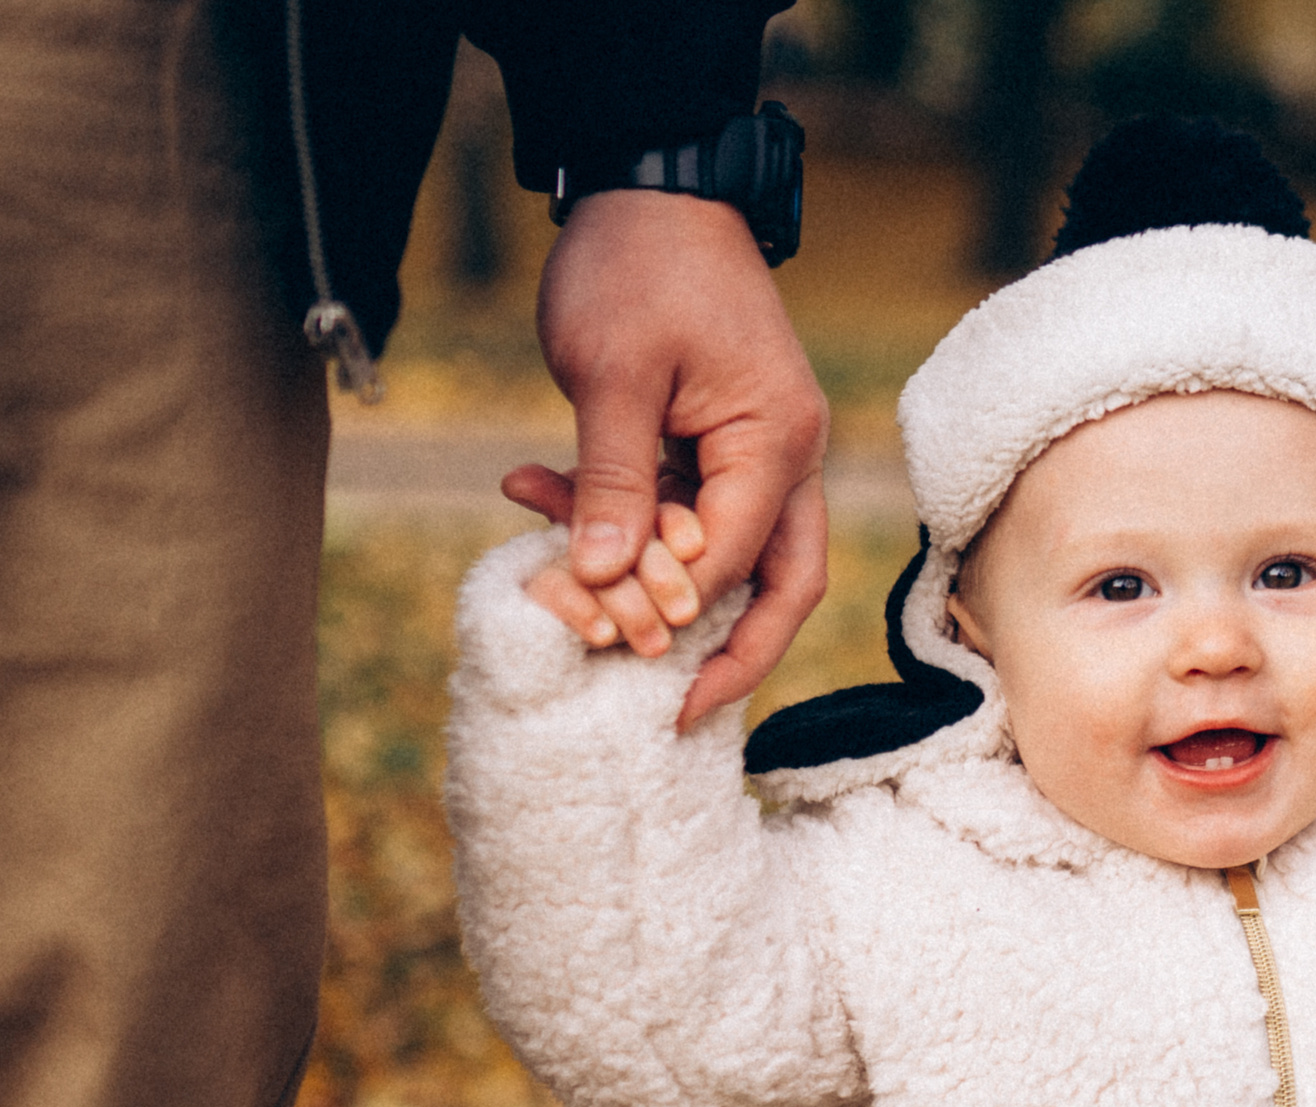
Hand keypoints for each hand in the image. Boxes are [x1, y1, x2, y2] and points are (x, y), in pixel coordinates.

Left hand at [514, 190, 829, 726]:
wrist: (650, 183)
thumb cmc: (638, 265)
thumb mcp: (613, 375)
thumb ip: (612, 482)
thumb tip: (600, 582)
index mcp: (775, 443)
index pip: (742, 561)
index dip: (684, 616)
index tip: (628, 663)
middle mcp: (784, 456)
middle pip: (781, 585)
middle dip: (728, 653)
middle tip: (673, 713)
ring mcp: (755, 449)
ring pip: (729, 555)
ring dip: (646, 577)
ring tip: (561, 593)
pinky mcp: (716, 439)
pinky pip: (680, 506)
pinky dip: (617, 516)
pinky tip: (531, 492)